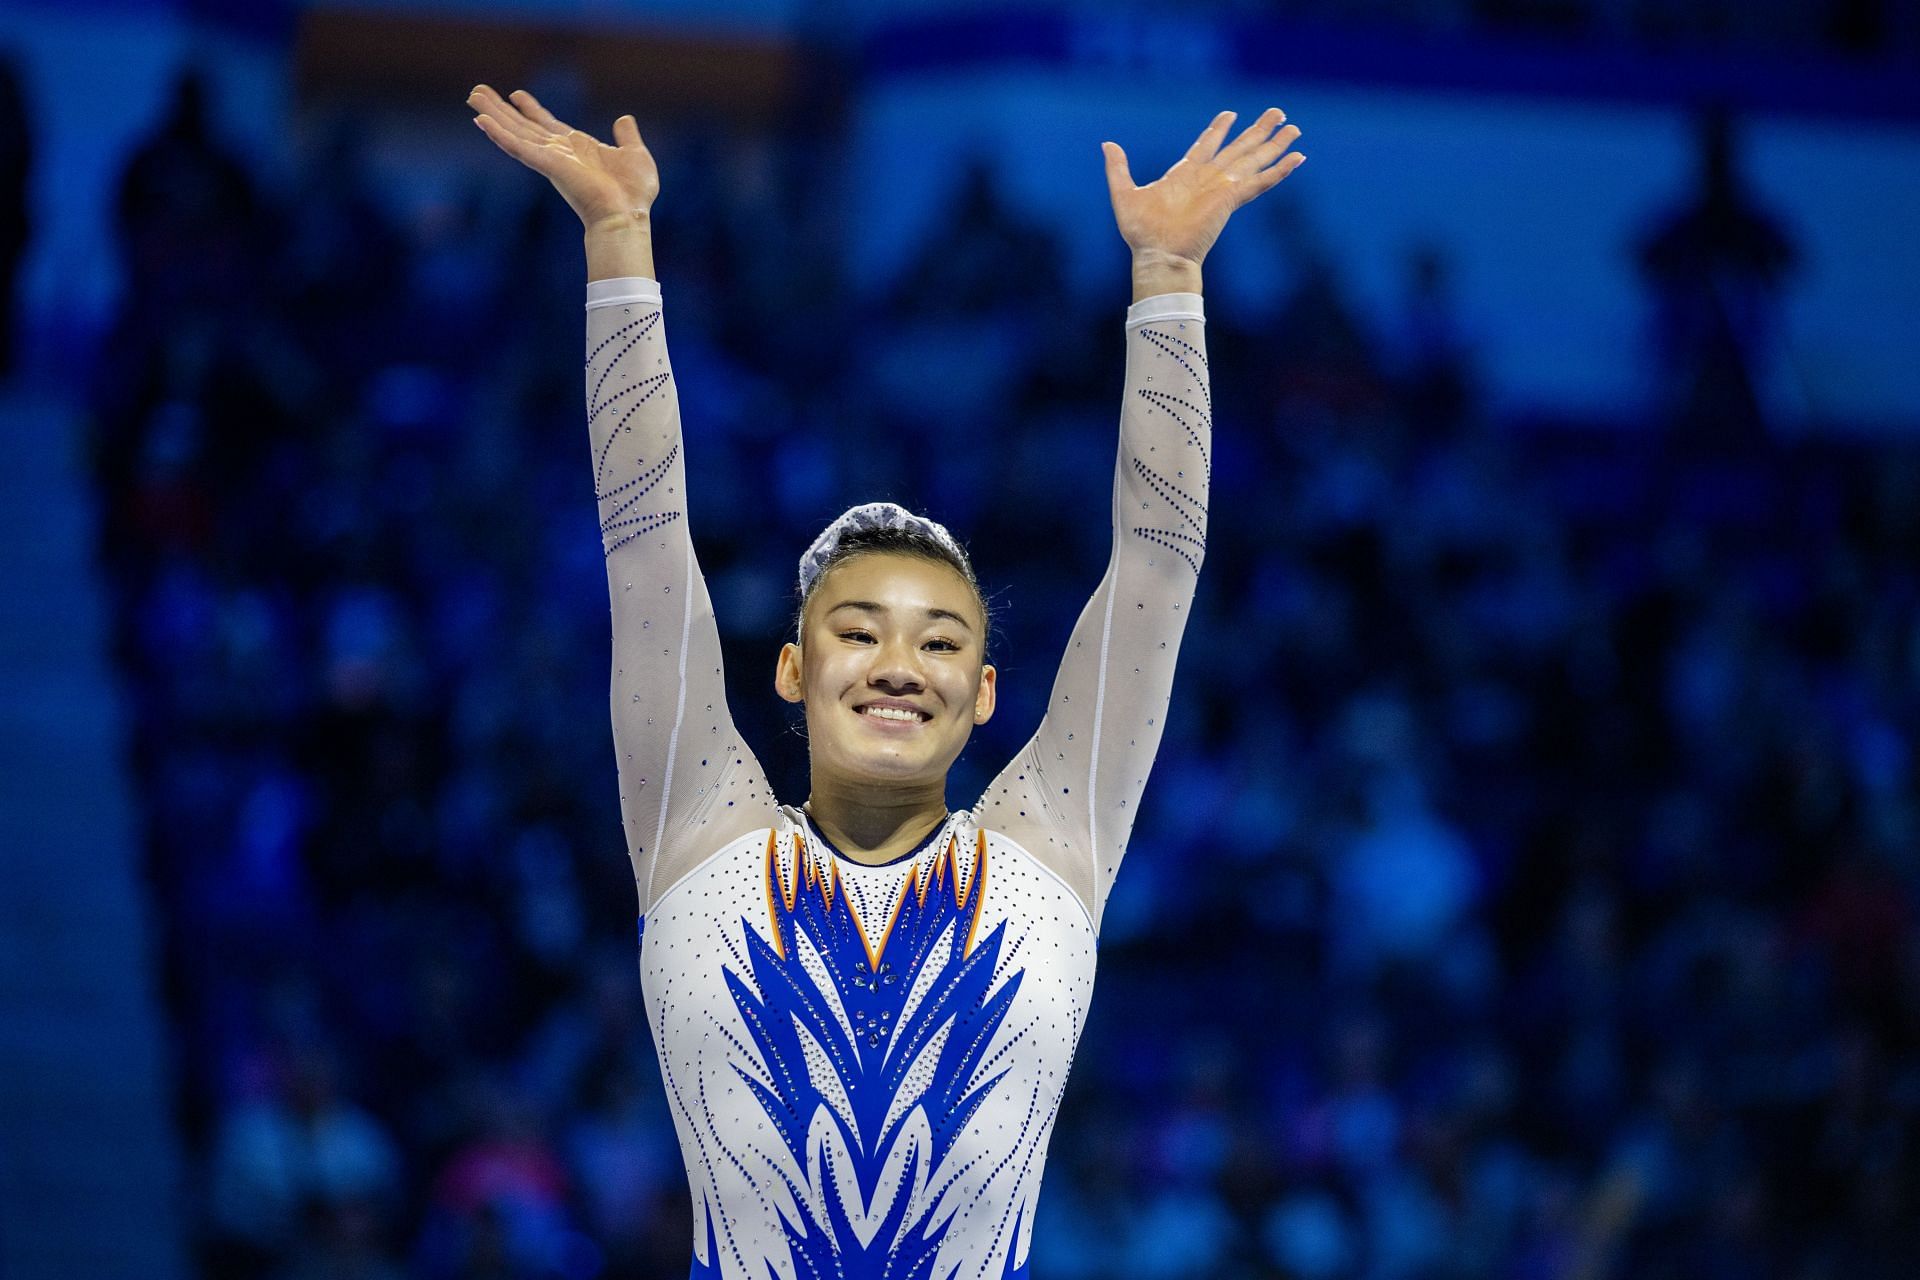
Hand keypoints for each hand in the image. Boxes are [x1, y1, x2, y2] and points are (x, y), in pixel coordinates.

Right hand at [467, 85, 658, 231]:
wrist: (628, 215)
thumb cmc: (634, 194)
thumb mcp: (635, 154)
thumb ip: (627, 136)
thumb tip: (624, 118)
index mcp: (577, 148)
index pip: (547, 124)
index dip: (531, 109)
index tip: (516, 94)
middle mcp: (558, 153)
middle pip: (522, 126)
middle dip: (501, 109)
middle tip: (477, 92)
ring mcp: (550, 159)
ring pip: (514, 132)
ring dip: (493, 114)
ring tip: (473, 97)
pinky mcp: (546, 164)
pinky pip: (517, 146)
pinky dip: (499, 134)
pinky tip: (481, 121)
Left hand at [1102, 108, 1303, 267]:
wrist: (1158, 255)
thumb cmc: (1141, 233)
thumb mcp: (1124, 193)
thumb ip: (1118, 168)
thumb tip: (1107, 145)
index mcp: (1186, 174)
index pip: (1207, 145)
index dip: (1219, 129)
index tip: (1230, 114)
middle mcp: (1209, 178)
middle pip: (1239, 147)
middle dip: (1258, 130)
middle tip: (1278, 113)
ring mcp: (1223, 187)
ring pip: (1254, 159)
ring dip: (1275, 144)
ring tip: (1295, 129)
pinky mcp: (1232, 198)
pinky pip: (1260, 181)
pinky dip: (1279, 171)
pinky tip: (1298, 159)